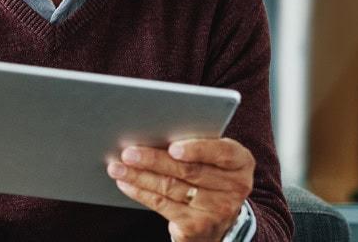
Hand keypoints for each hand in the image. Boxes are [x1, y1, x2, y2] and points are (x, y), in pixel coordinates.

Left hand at [108, 138, 254, 241]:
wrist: (218, 220)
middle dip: (154, 160)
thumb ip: (193, 145)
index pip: (222, 153)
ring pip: (171, 187)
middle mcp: (235, 187)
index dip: (197, 149)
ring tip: (117, 167)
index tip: (172, 147)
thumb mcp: (212, 159)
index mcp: (241, 162)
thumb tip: (150, 131)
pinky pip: (163, 205)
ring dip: (139, 176)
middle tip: (127, 152)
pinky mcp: (197, 226)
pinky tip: (125, 183)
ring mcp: (217, 210)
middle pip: (188, 171)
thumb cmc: (208, 177)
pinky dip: (140, 192)